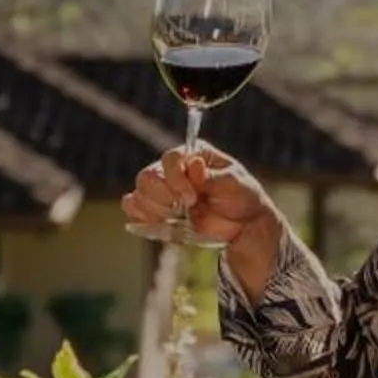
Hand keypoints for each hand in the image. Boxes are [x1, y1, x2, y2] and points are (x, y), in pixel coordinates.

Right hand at [119, 144, 273, 244]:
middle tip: (186, 208)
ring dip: (157, 210)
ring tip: (180, 217)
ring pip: (138, 195)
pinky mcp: (157, 210)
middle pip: (146, 178)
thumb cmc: (242, 196)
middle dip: (164, 198)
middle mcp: (173, 168)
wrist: (244, 224)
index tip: (192, 197)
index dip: (176, 179)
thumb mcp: (235, 183)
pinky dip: (142, 218)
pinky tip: (162, 223)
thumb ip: (213, 176)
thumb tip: (193, 165)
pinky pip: (134, 209)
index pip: (170, 158)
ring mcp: (163, 189)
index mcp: (192, 153)